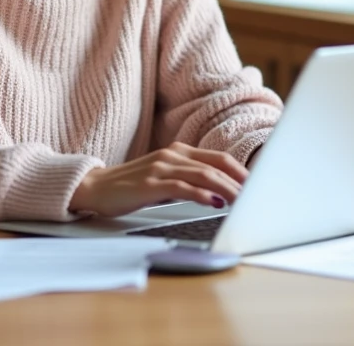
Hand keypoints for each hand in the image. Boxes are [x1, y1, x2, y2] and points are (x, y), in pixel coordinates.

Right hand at [69, 143, 248, 218]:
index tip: (259, 185)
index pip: (219, 157)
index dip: (241, 171)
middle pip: (216, 165)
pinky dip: (202, 194)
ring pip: (203, 175)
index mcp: (178, 151)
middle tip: (258, 195)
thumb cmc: (131, 186)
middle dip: (240, 181)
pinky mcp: (150, 184)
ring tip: (243, 201)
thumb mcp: (164, 178)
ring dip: (227, 189)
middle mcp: (172, 155)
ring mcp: (160, 168)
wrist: (94, 188)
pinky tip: (214, 202)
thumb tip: (221, 194)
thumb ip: (189, 180)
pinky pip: (182, 187)